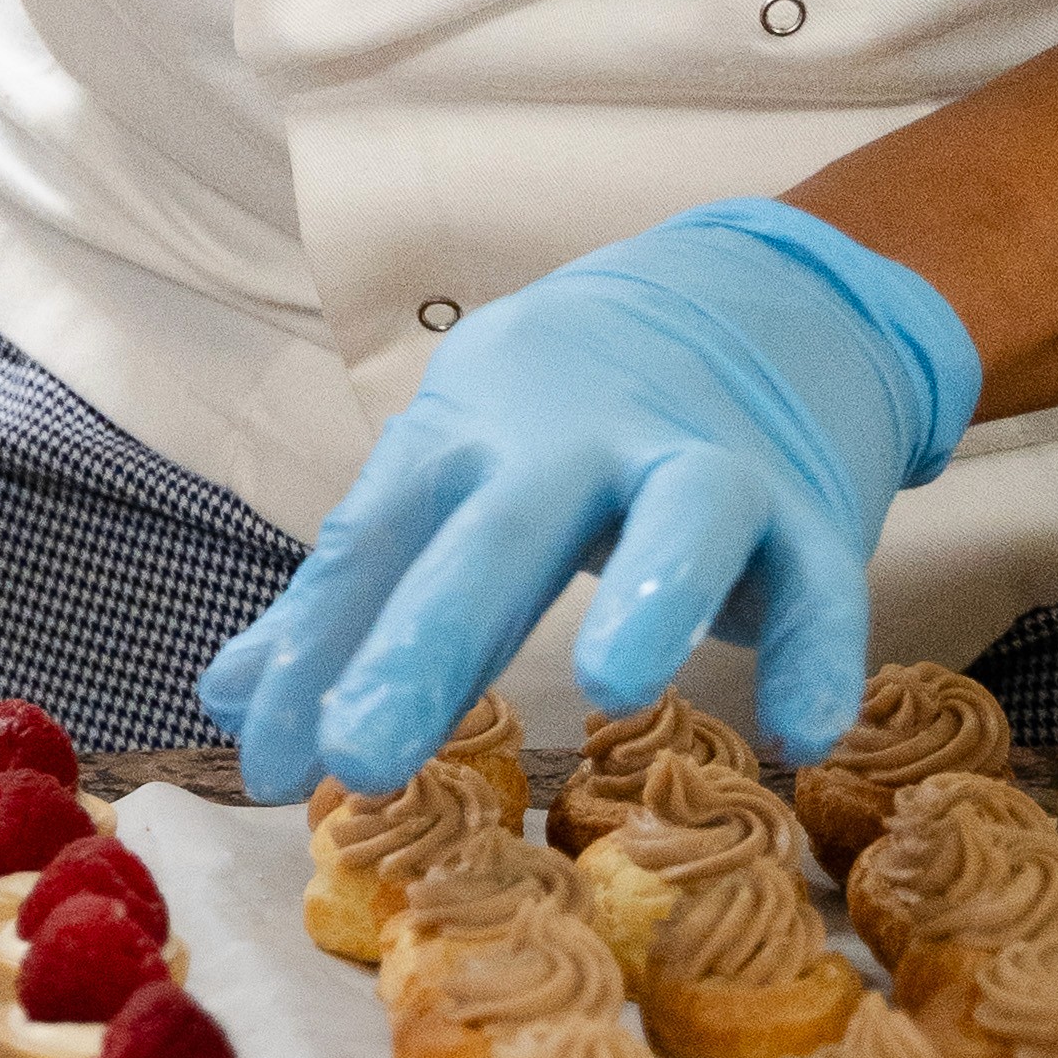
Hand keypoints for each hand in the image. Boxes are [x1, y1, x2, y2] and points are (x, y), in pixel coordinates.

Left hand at [200, 198, 980, 799]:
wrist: (751, 297)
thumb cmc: (568, 422)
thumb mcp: (454, 475)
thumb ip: (355, 595)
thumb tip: (234, 707)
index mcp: (468, 432)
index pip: (376, 542)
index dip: (315, 650)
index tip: (267, 761)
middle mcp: (576, 437)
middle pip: (498, 532)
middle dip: (425, 641)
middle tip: (361, 755)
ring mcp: (699, 459)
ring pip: (682, 512)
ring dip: (650, 591)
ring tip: (615, 686)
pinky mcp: (807, 502)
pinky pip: (823, 579)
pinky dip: (817, 649)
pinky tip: (801, 732)